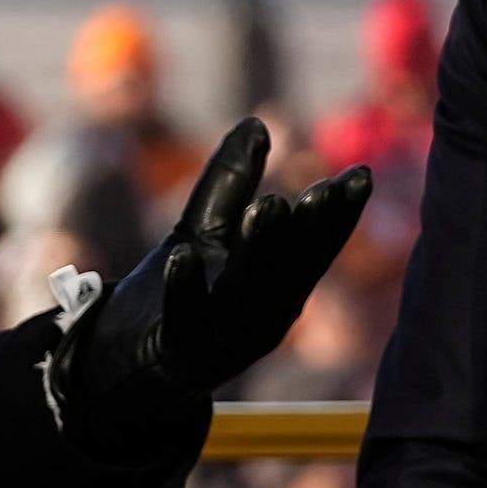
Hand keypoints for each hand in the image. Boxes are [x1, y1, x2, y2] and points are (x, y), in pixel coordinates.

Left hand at [50, 119, 374, 458]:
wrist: (128, 365)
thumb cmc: (178, 290)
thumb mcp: (206, 230)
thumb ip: (232, 182)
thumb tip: (257, 122)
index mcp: (279, 285)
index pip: (315, 248)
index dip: (338, 216)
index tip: (358, 177)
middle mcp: (265, 315)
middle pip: (291, 270)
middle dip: (309, 230)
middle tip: (322, 190)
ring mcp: (227, 340)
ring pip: (249, 294)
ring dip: (261, 252)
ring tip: (268, 206)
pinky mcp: (183, 354)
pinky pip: (187, 320)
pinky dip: (186, 290)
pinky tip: (181, 255)